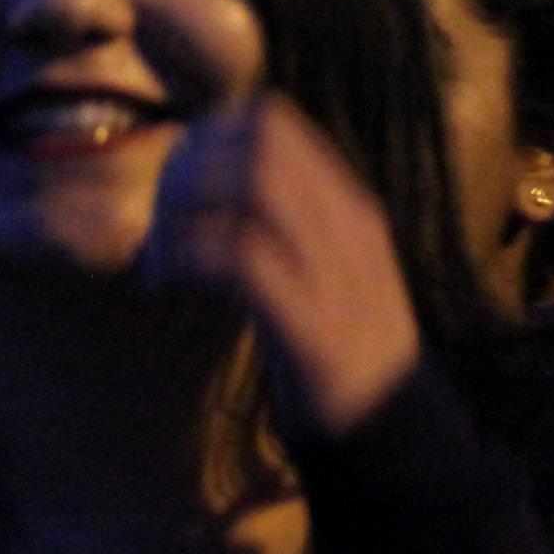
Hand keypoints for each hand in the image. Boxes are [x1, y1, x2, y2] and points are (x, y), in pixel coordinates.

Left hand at [147, 93, 421, 441]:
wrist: (395, 432)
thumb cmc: (337, 349)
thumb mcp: (317, 266)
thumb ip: (275, 221)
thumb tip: (193, 181)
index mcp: (347, 205)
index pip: (271, 121)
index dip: (204, 138)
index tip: (173, 187)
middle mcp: (347, 225)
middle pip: (256, 141)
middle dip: (187, 168)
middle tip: (159, 225)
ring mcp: (336, 271)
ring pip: (250, 182)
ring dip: (182, 209)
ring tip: (158, 260)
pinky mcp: (313, 325)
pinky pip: (239, 255)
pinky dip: (186, 256)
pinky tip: (162, 287)